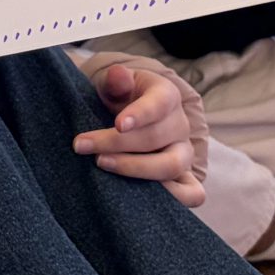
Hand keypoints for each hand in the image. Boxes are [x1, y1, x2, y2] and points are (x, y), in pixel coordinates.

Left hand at [73, 58, 207, 206]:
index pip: (159, 104)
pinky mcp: (182, 176)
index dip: (140, 114)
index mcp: (166, 96)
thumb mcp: (114, 84)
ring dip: (136, 169)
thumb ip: (115, 80)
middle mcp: (179, 125)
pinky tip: (139, 196)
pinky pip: (192, 193)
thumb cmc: (120, 98)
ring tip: (102, 164)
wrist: (129, 116)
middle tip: (82, 145)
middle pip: (156, 137)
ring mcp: (183, 152)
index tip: (118, 124)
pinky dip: (175, 198)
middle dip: (116, 143)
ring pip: (172, 165)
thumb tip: (118, 76)